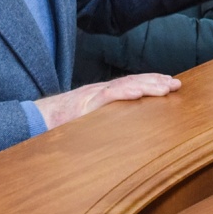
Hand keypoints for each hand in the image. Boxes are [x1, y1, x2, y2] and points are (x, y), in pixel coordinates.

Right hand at [34, 73, 180, 129]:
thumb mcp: (87, 121)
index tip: (169, 83)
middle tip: (176, 84)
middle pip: (132, 82)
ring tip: (164, 87)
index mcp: (102, 95)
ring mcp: (92, 95)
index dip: (150, 82)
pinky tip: (138, 92)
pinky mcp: (85, 103)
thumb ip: (105, 120)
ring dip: (146, 85)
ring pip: (124, 86)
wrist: (36, 119)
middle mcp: (100, 91)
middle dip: (155, 82)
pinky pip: (107, 96)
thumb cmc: (61, 124)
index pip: (130, 85)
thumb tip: (124, 130)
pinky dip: (123, 93)